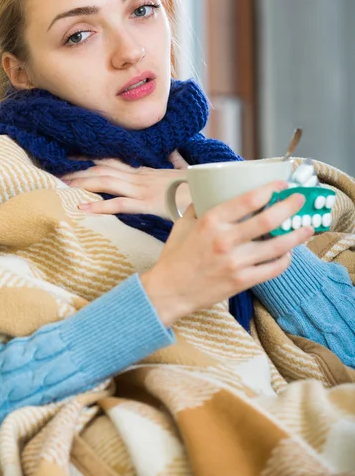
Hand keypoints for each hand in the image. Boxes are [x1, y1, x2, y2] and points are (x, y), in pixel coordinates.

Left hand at [62, 151, 189, 218]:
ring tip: (61, 186)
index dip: (89, 157)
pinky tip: (81, 207)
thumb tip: (175, 155)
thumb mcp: (183, 172)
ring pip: (106, 182)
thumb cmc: (197, 186)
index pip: (111, 160)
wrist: (212, 192)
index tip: (69, 155)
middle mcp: (139, 177)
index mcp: (144, 172)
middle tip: (55, 170)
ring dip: (82, 183)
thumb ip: (175, 163)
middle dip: (78, 169)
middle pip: (102, 169)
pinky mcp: (147, 204)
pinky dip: (99, 205)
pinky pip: (119, 204)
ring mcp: (142, 189)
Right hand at [140, 181, 313, 327]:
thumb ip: (199, 207)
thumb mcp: (183, 224)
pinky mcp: (242, 281)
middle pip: (269, 220)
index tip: (281, 185)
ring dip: (297, 235)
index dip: (270, 189)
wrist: (170, 291)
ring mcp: (235, 263)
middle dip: (290, 207)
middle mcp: (225, 240)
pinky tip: (287, 253)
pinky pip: (273, 269)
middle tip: (299, 201)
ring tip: (306, 227)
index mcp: (211, 221)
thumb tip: (211, 193)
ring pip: (277, 246)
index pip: (248, 200)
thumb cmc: (175, 256)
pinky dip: (285, 259)